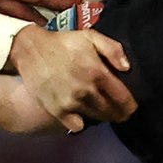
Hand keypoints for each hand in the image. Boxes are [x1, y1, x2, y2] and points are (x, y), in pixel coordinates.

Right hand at [9, 25, 134, 132]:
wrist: (31, 50)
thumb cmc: (63, 43)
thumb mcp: (90, 36)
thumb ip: (112, 49)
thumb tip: (127, 68)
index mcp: (97, 73)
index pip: (122, 97)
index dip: (130, 105)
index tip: (132, 107)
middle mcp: (86, 91)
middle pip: (111, 111)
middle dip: (119, 114)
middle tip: (121, 113)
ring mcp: (71, 103)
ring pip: (96, 118)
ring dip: (103, 117)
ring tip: (104, 112)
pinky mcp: (57, 111)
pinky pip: (77, 126)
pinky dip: (82, 123)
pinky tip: (82, 115)